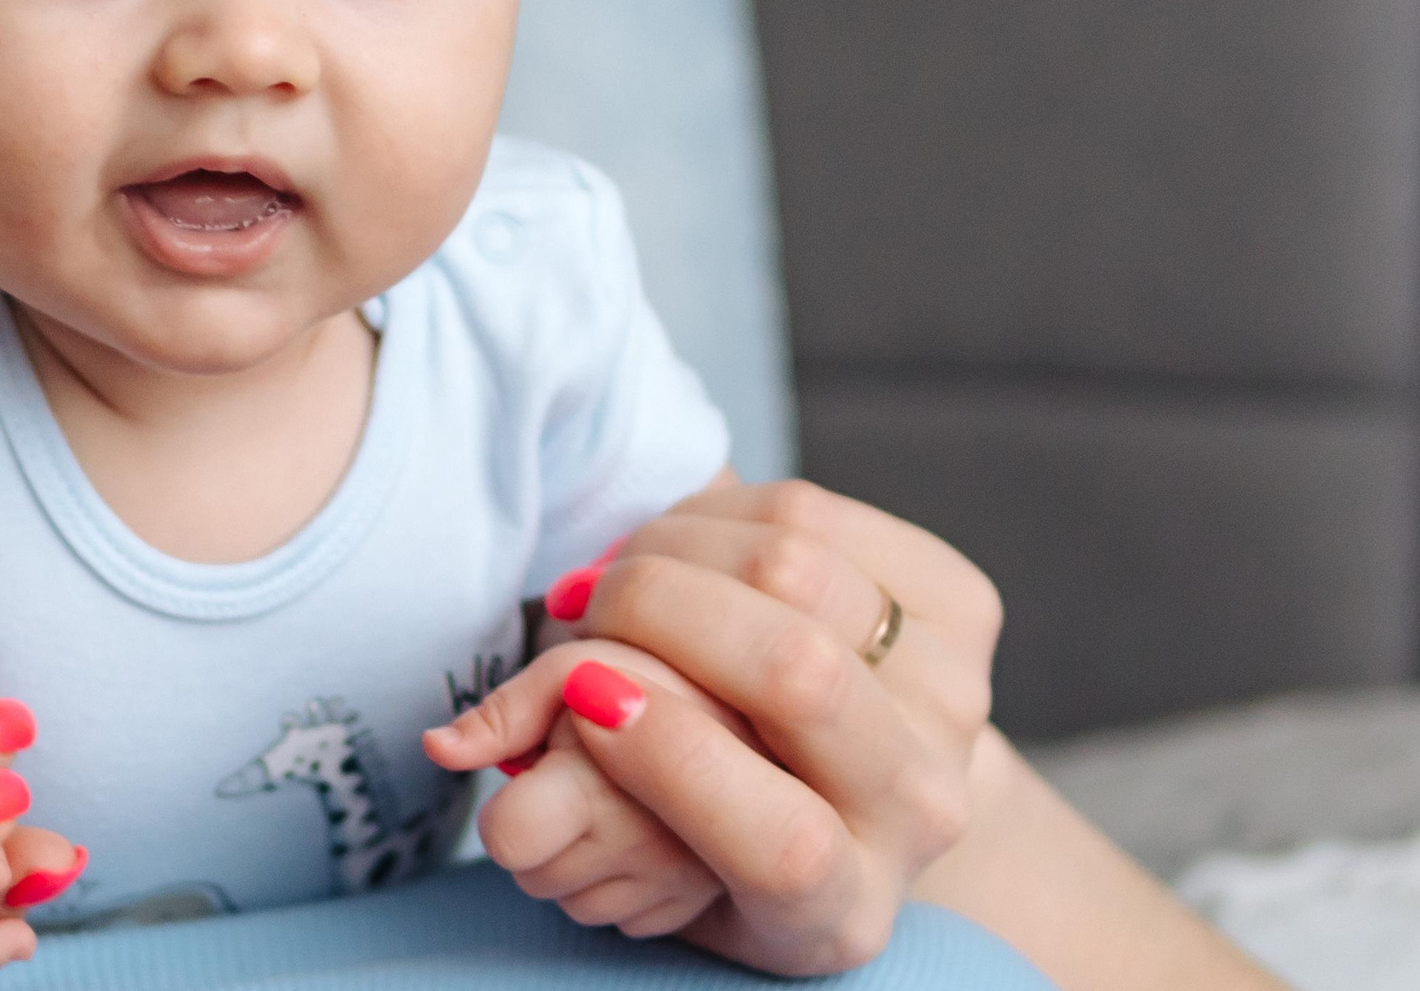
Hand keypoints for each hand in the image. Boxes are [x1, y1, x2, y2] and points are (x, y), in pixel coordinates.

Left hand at [427, 638, 741, 938]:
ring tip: (618, 794)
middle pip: (531, 878)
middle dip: (540, 833)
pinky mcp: (693, 905)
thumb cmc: (648, 674)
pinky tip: (647, 825)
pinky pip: (620, 917)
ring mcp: (674, 882)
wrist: (752, 701)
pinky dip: (621, 880)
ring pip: (572, 904)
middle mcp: (643, 844)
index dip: (505, 811)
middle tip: (582, 775)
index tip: (536, 778)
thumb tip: (437, 748)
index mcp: (602, 783)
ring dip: (580, 860)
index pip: (508, 840)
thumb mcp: (569, 667)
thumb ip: (499, 712)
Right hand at [432, 480, 1000, 975]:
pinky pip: (815, 511)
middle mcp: (920, 810)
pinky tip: (688, 542)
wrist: (867, 794)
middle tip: (583, 604)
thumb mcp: (639, 865)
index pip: (780, 842)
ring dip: (674, 543)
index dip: (672, 759)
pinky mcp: (964, 606)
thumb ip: (560, 804)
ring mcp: (956, 701)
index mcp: (841, 911)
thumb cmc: (719, 829)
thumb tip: (455, 745)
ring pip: (796, 563)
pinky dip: (722, 507)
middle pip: (793, 670)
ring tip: (625, 572)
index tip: (585, 689)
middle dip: (653, 608)